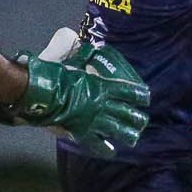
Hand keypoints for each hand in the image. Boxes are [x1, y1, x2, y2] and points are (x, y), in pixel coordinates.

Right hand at [16, 42, 149, 152]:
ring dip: (127, 132)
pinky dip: (104, 148)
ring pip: (116, 128)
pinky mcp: (82, 131)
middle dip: (136, 117)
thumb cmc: (56, 74)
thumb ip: (78, 52)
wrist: (44, 92)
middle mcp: (103, 104)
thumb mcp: (69, 58)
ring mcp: (94, 119)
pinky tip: (111, 151)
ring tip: (134, 136)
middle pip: (126, 112)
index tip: (146, 97)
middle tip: (143, 120)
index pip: (127, 90)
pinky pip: (96, 142)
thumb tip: (79, 40)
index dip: (138, 95)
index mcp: (102, 86)